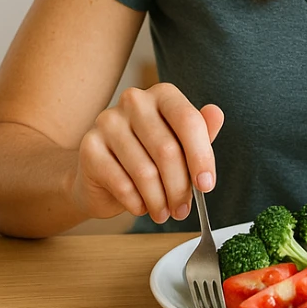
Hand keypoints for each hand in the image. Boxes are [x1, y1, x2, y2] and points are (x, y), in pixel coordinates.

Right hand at [71, 82, 224, 224]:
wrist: (100, 174)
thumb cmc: (148, 155)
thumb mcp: (180, 143)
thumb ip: (201, 131)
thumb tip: (216, 114)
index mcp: (162, 94)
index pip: (188, 121)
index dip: (201, 157)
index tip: (207, 186)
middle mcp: (134, 101)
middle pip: (167, 149)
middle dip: (179, 187)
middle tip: (183, 210)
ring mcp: (108, 121)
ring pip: (145, 171)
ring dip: (159, 200)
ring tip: (164, 213)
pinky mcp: (89, 146)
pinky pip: (121, 183)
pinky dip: (136, 203)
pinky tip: (142, 207)